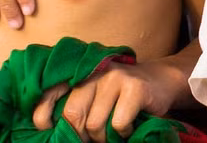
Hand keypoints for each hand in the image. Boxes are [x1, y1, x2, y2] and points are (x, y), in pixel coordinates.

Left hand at [32, 59, 178, 141]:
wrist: (163, 80)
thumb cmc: (122, 94)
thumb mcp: (96, 93)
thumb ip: (76, 103)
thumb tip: (51, 131)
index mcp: (81, 71)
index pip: (50, 91)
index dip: (43, 115)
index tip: (47, 129)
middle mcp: (96, 71)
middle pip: (72, 114)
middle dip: (79, 135)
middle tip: (90, 139)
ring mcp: (116, 77)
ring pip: (95, 123)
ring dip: (102, 138)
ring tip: (111, 133)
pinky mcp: (135, 88)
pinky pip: (117, 124)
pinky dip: (122, 133)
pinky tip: (129, 126)